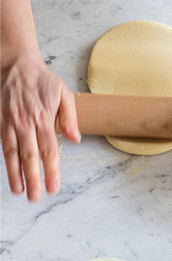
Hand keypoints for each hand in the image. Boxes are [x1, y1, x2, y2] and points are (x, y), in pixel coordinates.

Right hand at [1, 52, 79, 199]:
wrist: (16, 63)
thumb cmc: (42, 81)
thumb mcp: (64, 93)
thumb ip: (70, 117)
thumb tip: (75, 139)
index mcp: (44, 118)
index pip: (49, 150)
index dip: (51, 170)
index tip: (53, 188)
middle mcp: (26, 123)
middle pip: (30, 155)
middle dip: (33, 178)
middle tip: (36, 197)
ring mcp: (11, 123)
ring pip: (13, 153)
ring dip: (16, 174)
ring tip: (19, 192)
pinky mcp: (1, 122)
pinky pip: (3, 145)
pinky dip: (6, 162)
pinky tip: (11, 176)